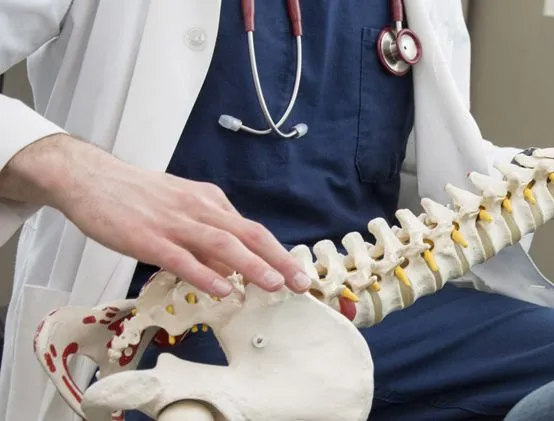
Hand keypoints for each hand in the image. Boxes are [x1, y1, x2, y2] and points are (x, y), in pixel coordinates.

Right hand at [1, 134, 310, 296]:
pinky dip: (204, 273)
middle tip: (301, 283)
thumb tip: (232, 270)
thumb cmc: (136, 197)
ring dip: (251, 265)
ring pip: (222, 245)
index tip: (298, 273)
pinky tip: (220, 289)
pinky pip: (181, 258)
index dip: (278, 253)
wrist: (88, 177)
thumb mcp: (182, 209)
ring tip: (273, 285)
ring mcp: (174, 223)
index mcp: (210, 202)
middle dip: (279, 260)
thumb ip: (207, 238)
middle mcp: (200, 210)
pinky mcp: (148, 237)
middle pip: (248, 235)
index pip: (252, 230)